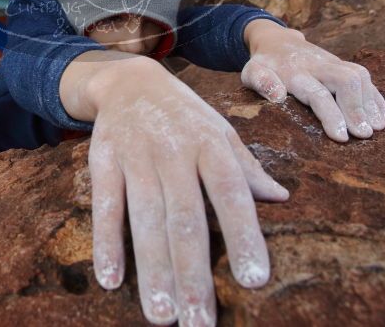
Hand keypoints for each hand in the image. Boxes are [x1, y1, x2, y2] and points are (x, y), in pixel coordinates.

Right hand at [85, 58, 288, 324]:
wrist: (129, 81)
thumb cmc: (185, 115)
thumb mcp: (221, 131)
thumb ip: (247, 167)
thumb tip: (281, 198)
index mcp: (211, 145)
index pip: (230, 193)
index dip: (242, 235)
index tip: (255, 280)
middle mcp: (175, 151)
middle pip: (185, 218)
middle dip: (192, 273)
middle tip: (200, 323)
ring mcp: (136, 157)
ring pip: (145, 219)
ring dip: (152, 269)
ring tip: (161, 315)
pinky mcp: (103, 161)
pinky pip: (105, 206)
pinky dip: (106, 242)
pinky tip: (110, 279)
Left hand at [241, 19, 384, 141]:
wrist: (277, 41)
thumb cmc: (264, 64)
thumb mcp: (251, 72)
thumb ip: (261, 81)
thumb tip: (277, 95)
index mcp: (295, 72)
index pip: (317, 93)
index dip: (331, 115)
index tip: (341, 137)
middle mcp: (318, 65)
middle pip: (346, 80)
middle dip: (357, 108)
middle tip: (364, 135)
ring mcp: (334, 63)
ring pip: (359, 76)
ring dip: (370, 103)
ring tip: (376, 129)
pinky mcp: (343, 65)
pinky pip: (365, 77)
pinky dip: (376, 97)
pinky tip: (382, 117)